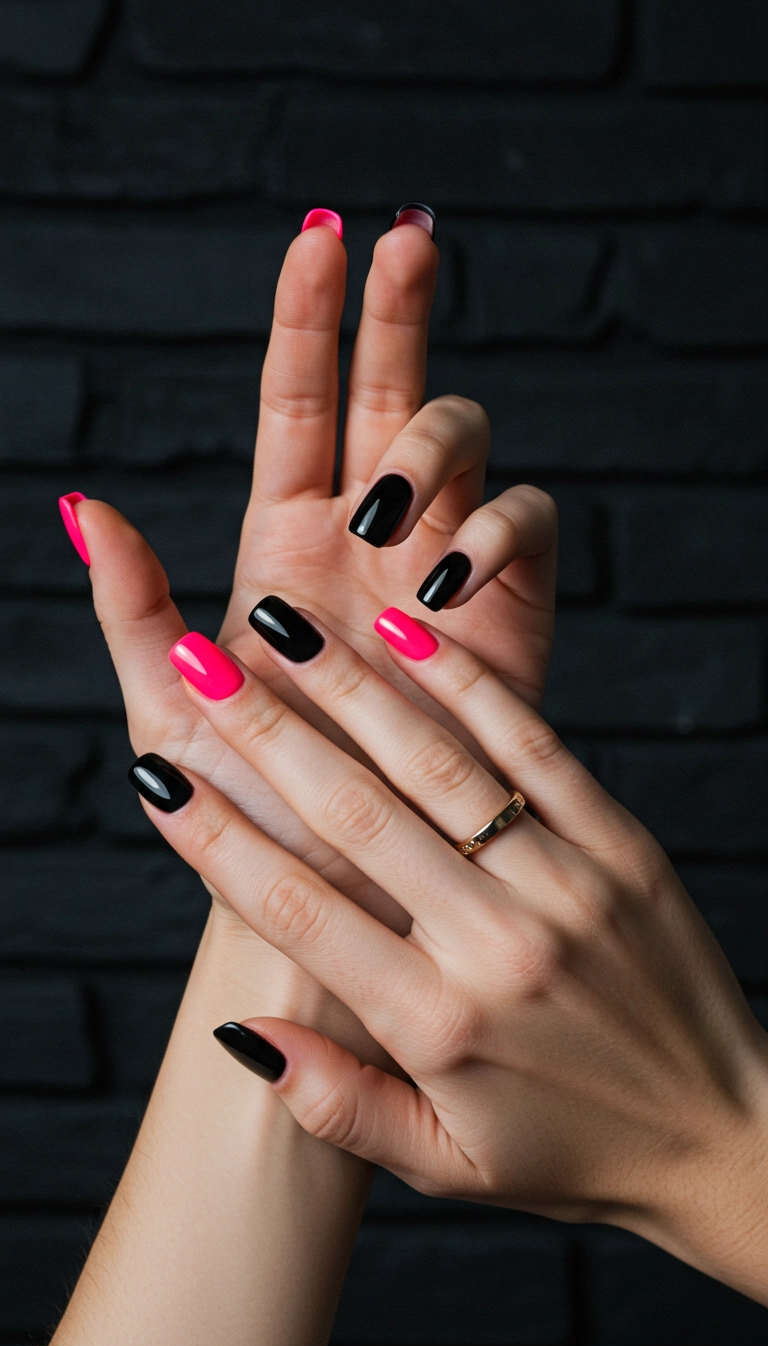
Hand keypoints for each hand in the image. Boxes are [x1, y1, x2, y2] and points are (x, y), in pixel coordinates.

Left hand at [66, 214, 555, 931]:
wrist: (337, 887)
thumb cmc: (249, 808)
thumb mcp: (170, 705)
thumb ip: (131, 605)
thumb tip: (85, 506)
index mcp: (285, 541)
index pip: (299, 404)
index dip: (308, 322)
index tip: (320, 240)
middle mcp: (370, 538)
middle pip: (390, 389)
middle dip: (398, 310)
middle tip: (403, 241)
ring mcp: (443, 566)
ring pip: (463, 442)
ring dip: (430, 447)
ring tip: (383, 520)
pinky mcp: (511, 609)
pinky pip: (525, 521)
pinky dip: (495, 527)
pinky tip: (443, 583)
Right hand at [131, 606, 767, 1305]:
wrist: (729, 1138)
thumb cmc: (571, 1153)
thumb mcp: (446, 1166)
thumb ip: (337, 1105)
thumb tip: (241, 1032)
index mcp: (438, 1026)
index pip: (299, 913)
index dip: (218, 840)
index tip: (157, 775)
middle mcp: (495, 944)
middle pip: (352, 817)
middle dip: (261, 733)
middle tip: (194, 660)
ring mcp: (564, 885)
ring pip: (435, 766)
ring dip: (349, 688)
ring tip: (282, 626)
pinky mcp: (620, 846)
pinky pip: (534, 748)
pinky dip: (468, 687)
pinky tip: (412, 634)